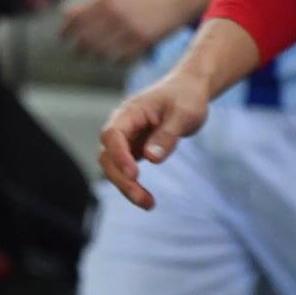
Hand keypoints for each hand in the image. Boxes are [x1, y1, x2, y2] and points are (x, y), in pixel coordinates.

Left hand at [60, 0, 191, 63]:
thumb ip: (91, 5)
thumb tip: (65, 15)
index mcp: (105, 0)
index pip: (75, 19)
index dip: (66, 30)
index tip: (62, 38)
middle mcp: (115, 14)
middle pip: (86, 38)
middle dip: (78, 48)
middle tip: (77, 53)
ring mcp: (130, 28)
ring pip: (102, 51)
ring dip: (96, 56)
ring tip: (94, 57)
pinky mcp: (144, 41)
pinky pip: (122, 58)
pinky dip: (116, 60)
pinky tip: (115, 59)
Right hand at [97, 69, 211, 209]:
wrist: (188, 90)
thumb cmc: (186, 98)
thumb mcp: (183, 114)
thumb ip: (167, 135)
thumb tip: (152, 159)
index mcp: (129, 112)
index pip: (112, 134)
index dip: (119, 155)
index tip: (136, 174)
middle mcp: (122, 126)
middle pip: (107, 155)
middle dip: (121, 179)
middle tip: (145, 200)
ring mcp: (127, 138)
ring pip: (113, 165)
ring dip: (125, 186)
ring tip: (149, 204)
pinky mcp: (135, 148)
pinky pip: (125, 169)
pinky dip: (132, 184)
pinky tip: (148, 199)